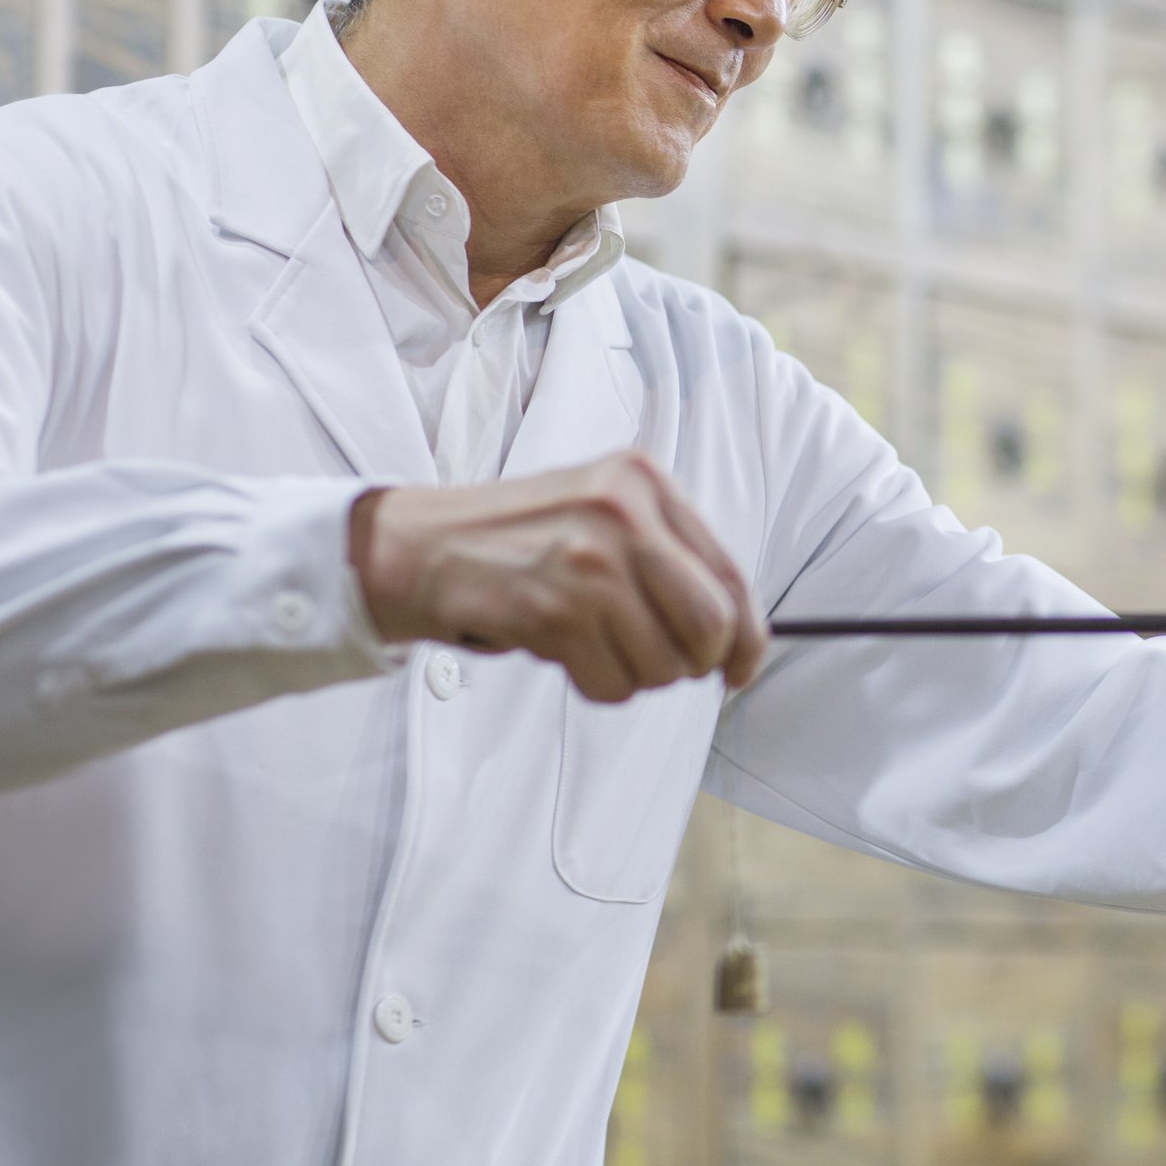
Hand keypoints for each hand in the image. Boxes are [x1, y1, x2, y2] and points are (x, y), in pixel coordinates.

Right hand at [348, 451, 769, 702]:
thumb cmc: (519, 539)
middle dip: (692, 662)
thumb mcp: (602, 513)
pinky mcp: (552, 608)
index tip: (742, 668)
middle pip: (710, 626)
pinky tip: (561, 649)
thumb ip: (670, 558)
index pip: (731, 575)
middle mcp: (623, 512)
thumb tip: (737, 638)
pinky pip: (612, 684)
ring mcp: (587, 559)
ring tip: (589, 641)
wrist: (417, 546)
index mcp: (645, 481)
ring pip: (662, 664)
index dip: (748, 637)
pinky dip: (594, 684)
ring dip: (632, 674)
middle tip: (659, 663)